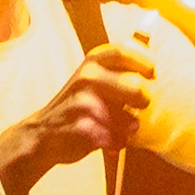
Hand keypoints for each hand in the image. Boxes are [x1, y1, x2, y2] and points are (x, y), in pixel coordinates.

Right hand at [0, 39, 155, 191]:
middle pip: (137, 88)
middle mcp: (87, 78)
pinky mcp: (84, 129)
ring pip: (130, 120)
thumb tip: (152, 57)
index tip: (152, 74)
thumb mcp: (91, 77)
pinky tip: (107, 139)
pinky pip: (118, 139)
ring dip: (129, 127)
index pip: (125, 51)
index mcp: (92, 61)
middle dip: (144, 100)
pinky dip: (117, 143)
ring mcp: (84, 104)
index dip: (146, 62)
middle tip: (139, 105)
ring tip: (118, 126)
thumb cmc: (77, 104)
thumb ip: (117, 69)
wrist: (42, 133)